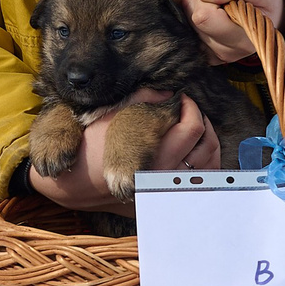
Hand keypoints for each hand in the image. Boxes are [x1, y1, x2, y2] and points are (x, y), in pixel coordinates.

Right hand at [25, 88, 220, 214]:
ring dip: (207, 138)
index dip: (190, 105)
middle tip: (185, 106)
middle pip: (206, 142)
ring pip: (209, 161)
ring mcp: (170, 188)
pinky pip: (202, 180)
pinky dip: (205, 161)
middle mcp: (167, 173)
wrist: (75, 183)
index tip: (178, 96)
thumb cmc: (90, 146)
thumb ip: (139, 100)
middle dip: (199, 117)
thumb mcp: (108, 117)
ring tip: (192, 124)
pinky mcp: (168, 196)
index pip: (193, 125)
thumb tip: (167, 89)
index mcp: (155, 151)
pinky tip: (194, 149)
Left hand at [188, 0, 284, 63]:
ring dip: (199, 10)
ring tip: (221, 7)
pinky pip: (189, 33)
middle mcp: (228, 52)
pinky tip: (214, 17)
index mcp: (244, 39)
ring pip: (188, 25)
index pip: (203, 17)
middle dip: (203, 2)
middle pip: (194, 20)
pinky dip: (197, 20)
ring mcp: (216, 56)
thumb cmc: (266, 0)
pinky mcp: (208, 55)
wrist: (272, 17)